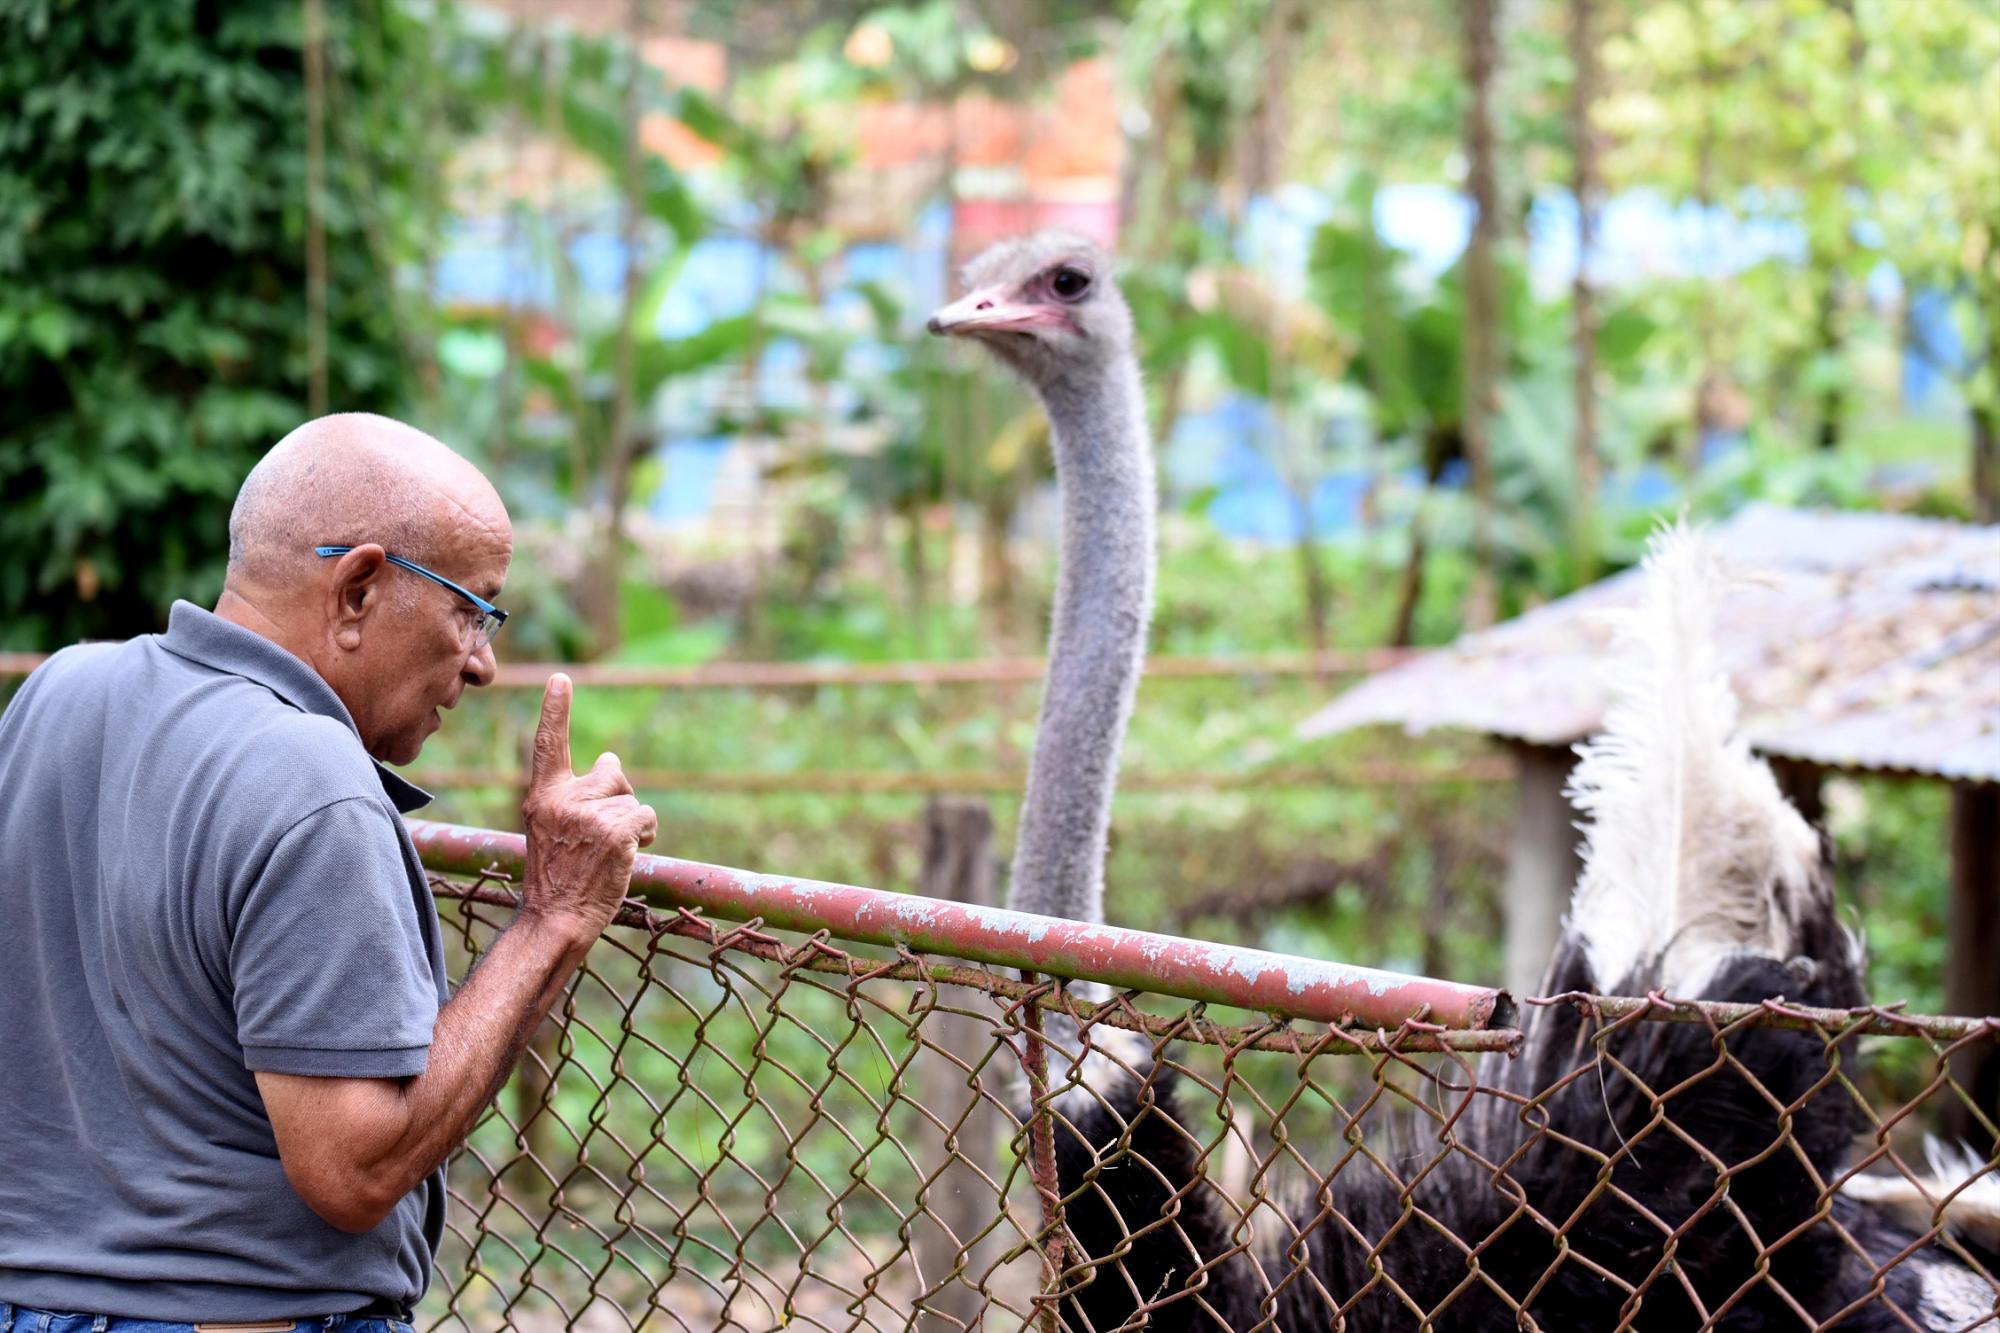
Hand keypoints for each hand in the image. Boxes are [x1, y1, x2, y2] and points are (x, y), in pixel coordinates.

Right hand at [518, 673, 658, 941]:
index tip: (560, 679)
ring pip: (633, 800)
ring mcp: (588, 814)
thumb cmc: (559, 876)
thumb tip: (612, 759)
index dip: (555, 710)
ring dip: (632, 825)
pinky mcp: (614, 831)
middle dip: (620, 796)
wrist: (555, 918)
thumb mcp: (554, 828)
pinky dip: (644, 835)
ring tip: (608, 854)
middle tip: (601, 836)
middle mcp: (563, 799)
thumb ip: (579, 794)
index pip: (548, 744)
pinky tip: (624, 856)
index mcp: (543, 796)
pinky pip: (645, 817)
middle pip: (612, 772)